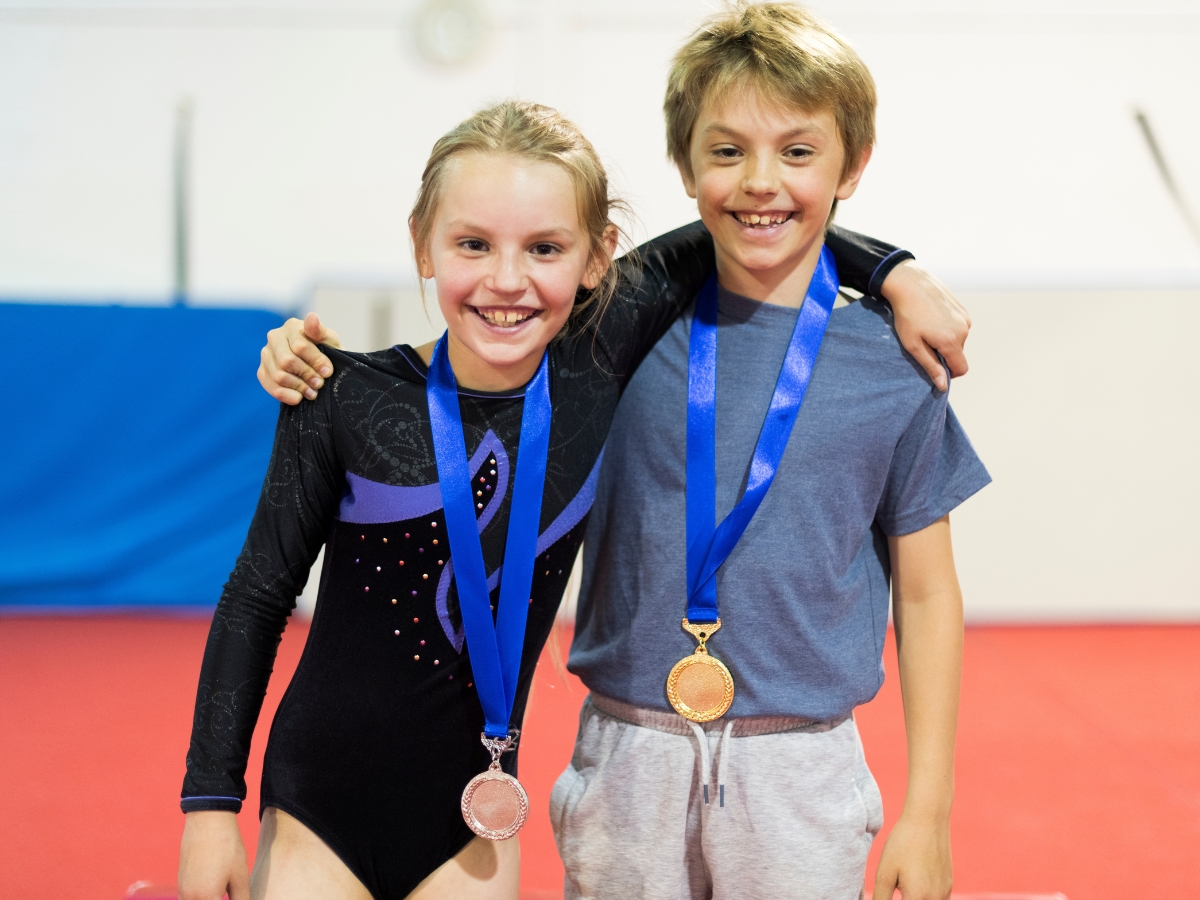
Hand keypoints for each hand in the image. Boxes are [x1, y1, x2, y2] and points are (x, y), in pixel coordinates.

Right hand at [178, 810, 249, 899]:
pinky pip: (188, 899)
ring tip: (222, 894)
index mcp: (206, 898)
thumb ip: (242, 899)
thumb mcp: (240, 875)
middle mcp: (189, 898)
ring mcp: (182, 891)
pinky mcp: (181, 883)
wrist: (208, 821)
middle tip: (230, 894)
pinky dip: (200, 899)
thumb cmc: (227, 847)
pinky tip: (214, 892)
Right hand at [258, 312, 342, 404]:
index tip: (328, 372)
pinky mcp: (262, 371)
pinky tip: (299, 397)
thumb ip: (321, 331)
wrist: (320, 368)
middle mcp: (275, 337)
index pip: (300, 346)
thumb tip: (312, 317)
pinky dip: (286, 395)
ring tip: (312, 392)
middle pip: (287, 361)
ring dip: (298, 387)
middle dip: (306, 375)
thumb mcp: (330, 342)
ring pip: (278, 375)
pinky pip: (269, 386)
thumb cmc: (327, 353)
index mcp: (292, 326)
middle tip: (319, 384)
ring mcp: (266, 354)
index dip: (315, 361)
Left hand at [872, 813, 951, 899]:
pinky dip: (926, 897)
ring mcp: (945, 893)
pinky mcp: (949, 885)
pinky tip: (915, 882)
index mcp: (918, 899)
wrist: (927, 820)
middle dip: (905, 897)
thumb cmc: (903, 844)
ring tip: (904, 884)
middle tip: (897, 884)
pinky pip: (937, 899)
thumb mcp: (884, 872)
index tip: (891, 888)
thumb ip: (881, 897)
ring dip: (916, 898)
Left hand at [879, 261, 970, 391]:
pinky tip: (932, 318)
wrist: (909, 283)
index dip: (948, 373)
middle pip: (959, 354)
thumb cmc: (907, 315)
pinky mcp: (963, 309)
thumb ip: (931, 366)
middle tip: (923, 342)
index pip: (961, 369)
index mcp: (952, 341)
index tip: (934, 365)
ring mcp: (965, 317)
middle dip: (944, 354)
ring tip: (926, 328)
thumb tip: (943, 386)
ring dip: (945, 340)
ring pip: (959, 340)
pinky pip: (959, 327)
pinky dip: (948, 328)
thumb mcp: (914, 345)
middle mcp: (964, 330)